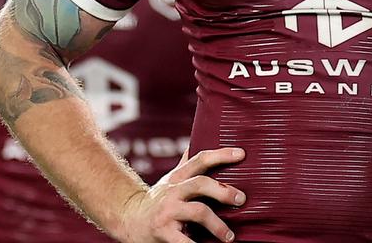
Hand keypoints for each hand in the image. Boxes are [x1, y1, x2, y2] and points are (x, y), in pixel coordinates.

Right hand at [114, 147, 245, 242]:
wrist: (129, 220)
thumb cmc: (158, 199)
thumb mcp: (172, 179)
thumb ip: (187, 164)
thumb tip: (202, 139)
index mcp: (178, 177)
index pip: (201, 159)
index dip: (222, 155)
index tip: (242, 154)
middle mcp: (173, 191)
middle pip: (201, 183)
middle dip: (223, 191)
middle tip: (242, 199)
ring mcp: (167, 211)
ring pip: (198, 212)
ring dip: (217, 224)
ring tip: (229, 237)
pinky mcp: (163, 232)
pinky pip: (184, 240)